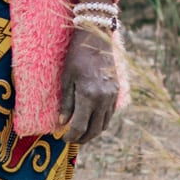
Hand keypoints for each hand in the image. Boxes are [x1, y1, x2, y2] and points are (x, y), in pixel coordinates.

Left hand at [59, 23, 121, 143]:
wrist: (97, 39)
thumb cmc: (77, 56)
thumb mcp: (66, 78)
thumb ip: (66, 102)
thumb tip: (62, 123)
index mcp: (88, 96)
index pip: (80, 126)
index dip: (71, 136)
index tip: (63, 138)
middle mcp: (103, 99)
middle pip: (94, 130)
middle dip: (82, 139)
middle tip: (71, 140)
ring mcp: (112, 96)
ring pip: (104, 124)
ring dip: (92, 132)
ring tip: (80, 134)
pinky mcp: (117, 93)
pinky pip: (109, 115)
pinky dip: (100, 122)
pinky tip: (91, 121)